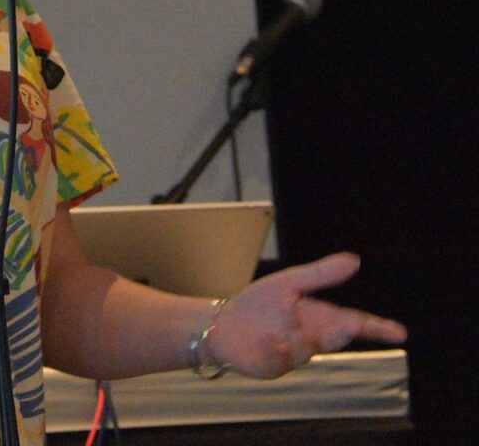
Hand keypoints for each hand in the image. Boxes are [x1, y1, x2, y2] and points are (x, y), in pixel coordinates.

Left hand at [207, 252, 406, 378]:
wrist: (224, 324)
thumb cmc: (259, 304)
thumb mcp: (290, 283)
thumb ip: (321, 274)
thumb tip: (354, 260)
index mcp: (319, 318)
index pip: (354, 322)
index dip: (377, 328)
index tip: (400, 332)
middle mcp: (311, 339)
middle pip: (334, 336)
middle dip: (341, 331)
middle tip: (350, 324)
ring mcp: (293, 354)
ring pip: (305, 347)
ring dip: (298, 336)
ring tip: (280, 324)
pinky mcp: (273, 364)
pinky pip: (279, 357)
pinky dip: (276, 347)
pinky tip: (269, 338)